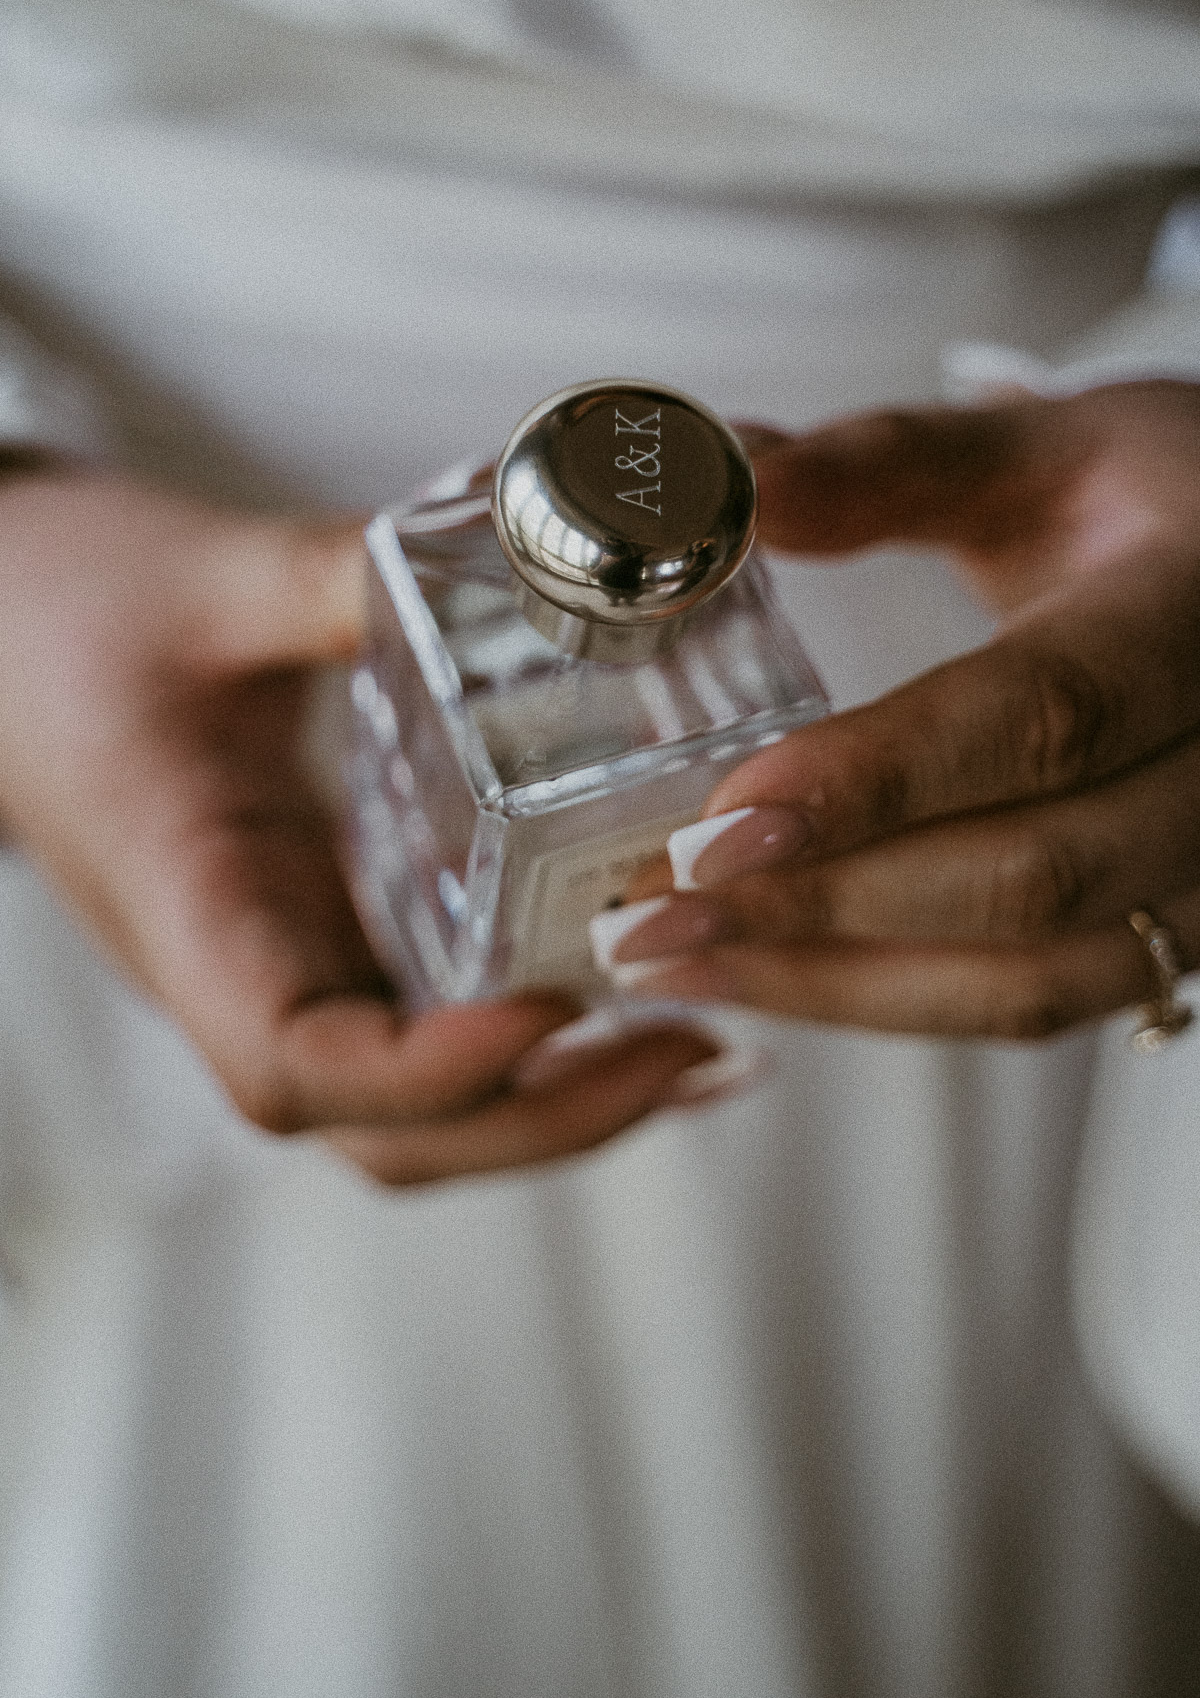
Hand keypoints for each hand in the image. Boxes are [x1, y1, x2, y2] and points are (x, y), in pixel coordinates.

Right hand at [0, 467, 716, 1178]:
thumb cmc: (65, 613)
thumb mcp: (208, 578)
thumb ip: (349, 574)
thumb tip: (526, 564)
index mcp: (186, 904)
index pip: (294, 1058)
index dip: (428, 1070)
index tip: (549, 1012)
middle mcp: (237, 974)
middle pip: (388, 1134)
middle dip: (546, 1118)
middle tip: (697, 1046)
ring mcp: (285, 973)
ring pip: (418, 1116)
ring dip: (559, 1107)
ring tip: (701, 1044)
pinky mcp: (325, 944)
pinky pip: (431, 1046)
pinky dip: (538, 1058)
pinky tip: (638, 1007)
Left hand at [599, 381, 1199, 1037]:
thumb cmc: (1158, 505)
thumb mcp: (1046, 452)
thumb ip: (891, 465)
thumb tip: (735, 485)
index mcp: (1195, 617)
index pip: (1046, 716)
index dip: (880, 781)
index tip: (717, 825)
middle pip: (1030, 878)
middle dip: (818, 909)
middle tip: (646, 913)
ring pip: (1029, 980)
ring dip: (834, 985)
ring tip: (673, 962)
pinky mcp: (1171, 935)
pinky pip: (1030, 1005)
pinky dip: (885, 1004)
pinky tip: (764, 977)